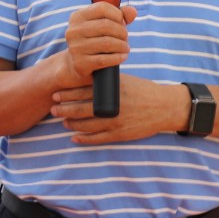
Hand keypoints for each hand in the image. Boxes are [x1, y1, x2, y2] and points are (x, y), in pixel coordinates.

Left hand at [49, 76, 186, 143]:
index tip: (56, 94)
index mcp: (112, 91)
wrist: (165, 107)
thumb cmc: (145, 91)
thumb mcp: (125, 81)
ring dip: (72, 124)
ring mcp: (115, 122)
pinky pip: (98, 138)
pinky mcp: (120, 134)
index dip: (67, 94)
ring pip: (86, 125)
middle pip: (80, 109)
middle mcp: (111, 106)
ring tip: (63, 122)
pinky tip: (75, 138)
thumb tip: (88, 78)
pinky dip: (84, 139)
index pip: (83, 92)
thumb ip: (107, 82)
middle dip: (64, 109)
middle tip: (53, 108)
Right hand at [59, 2, 137, 86]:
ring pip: (107, 43)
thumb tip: (133, 11)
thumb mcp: (103, 25)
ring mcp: (76, 47)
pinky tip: (123, 57)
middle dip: (122, 32)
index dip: (117, 14)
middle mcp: (73, 31)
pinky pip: (104, 59)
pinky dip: (118, 58)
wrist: (76, 65)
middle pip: (106, 25)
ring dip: (122, 46)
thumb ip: (119, 16)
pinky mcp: (80, 63)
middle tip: (125, 38)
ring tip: (125, 48)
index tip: (122, 23)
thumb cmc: (93, 41)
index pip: (102, 8)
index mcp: (77, 16)